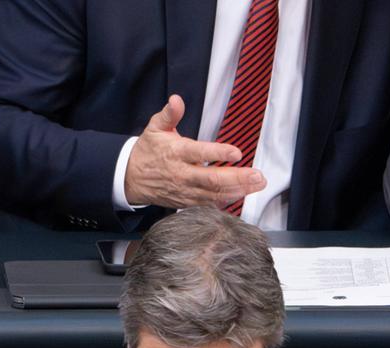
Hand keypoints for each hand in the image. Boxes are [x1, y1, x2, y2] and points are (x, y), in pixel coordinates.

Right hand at [123, 95, 265, 209]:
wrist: (131, 178)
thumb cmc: (148, 150)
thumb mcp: (155, 127)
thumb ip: (169, 114)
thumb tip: (176, 100)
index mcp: (176, 152)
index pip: (199, 153)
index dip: (219, 153)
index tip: (237, 153)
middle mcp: (182, 174)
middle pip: (212, 179)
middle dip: (237, 178)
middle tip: (258, 176)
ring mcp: (185, 190)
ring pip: (213, 194)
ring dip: (237, 191)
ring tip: (257, 185)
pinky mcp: (186, 202)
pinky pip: (208, 205)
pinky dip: (226, 202)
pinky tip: (242, 195)